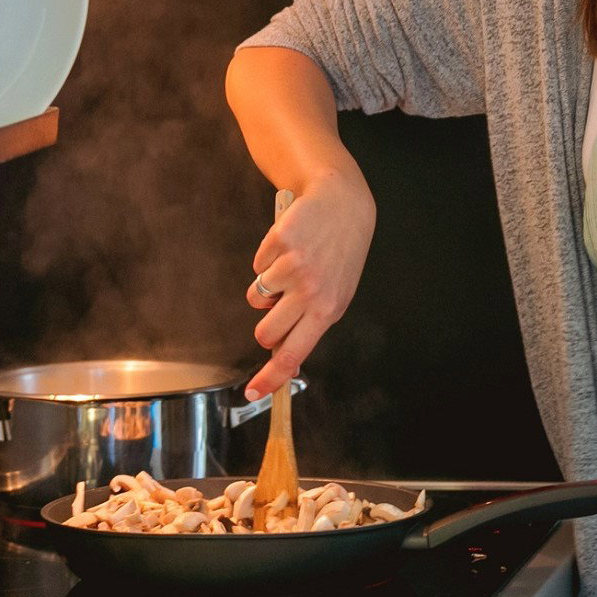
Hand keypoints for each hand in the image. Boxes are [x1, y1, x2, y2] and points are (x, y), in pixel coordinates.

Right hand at [243, 168, 375, 399]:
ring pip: (256, 298)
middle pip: (265, 332)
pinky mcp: (278, 244)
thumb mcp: (337, 291)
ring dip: (267, 287)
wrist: (343, 204)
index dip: (271, 378)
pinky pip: (257, 265)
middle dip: (265, 326)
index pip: (294, 354)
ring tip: (291, 267)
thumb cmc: (340, 252)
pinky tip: (289, 246)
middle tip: (279, 308)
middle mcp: (310, 292)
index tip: (253, 393)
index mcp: (328, 310)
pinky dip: (267, 258)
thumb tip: (282, 349)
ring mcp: (293, 267)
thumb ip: (311, 319)